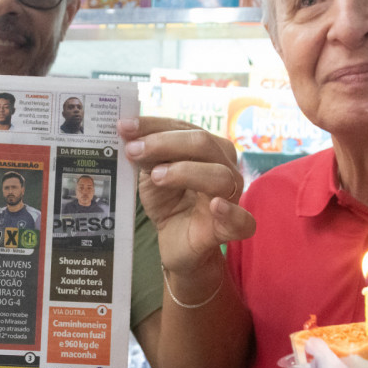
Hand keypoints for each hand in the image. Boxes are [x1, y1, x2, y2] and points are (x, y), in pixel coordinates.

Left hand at [118, 116, 254, 274]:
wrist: (175, 242)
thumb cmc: (169, 203)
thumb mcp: (152, 175)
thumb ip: (146, 156)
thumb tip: (128, 134)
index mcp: (207, 149)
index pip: (183, 128)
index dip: (154, 125)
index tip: (125, 127)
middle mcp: (224, 166)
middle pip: (203, 144)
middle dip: (165, 143)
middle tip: (134, 149)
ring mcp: (231, 197)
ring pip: (220, 176)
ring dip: (186, 172)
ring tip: (157, 176)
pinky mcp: (232, 228)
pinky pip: (242, 220)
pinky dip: (230, 211)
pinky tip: (216, 206)